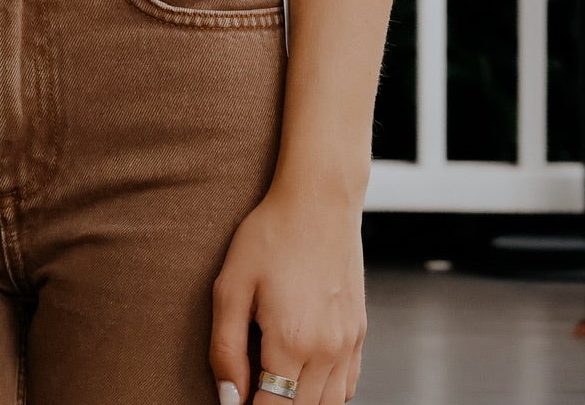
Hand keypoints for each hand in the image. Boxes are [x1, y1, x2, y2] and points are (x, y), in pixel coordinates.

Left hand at [209, 183, 365, 404]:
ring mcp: (348, 344)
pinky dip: (325, 393)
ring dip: (300, 404)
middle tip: (249, 388)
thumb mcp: (231, 285)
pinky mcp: (359, 333)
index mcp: (291, 341)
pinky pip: (347, 386)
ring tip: (274, 382)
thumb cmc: (270, 235)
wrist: (320, 200)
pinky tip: (303, 375)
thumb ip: (225, 349)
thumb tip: (229, 400)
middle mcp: (326, 350)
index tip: (236, 402)